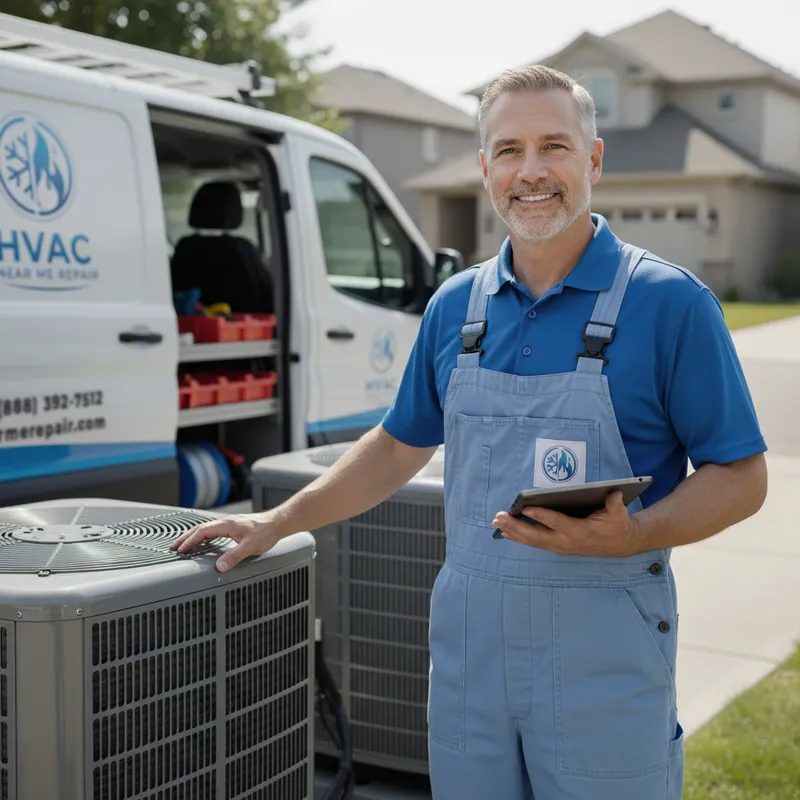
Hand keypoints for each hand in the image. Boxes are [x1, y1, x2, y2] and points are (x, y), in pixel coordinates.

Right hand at [169, 513, 281, 572]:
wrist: (278, 523)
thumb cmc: (266, 532)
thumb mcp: (250, 547)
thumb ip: (234, 557)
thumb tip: (219, 567)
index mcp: (226, 524)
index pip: (202, 531)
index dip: (190, 541)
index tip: (180, 550)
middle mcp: (226, 522)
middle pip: (200, 528)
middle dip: (186, 538)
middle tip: (174, 547)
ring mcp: (229, 524)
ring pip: (206, 529)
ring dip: (194, 537)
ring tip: (184, 546)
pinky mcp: (234, 527)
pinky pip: (214, 531)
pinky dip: (204, 537)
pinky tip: (203, 544)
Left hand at [492, 490, 637, 557]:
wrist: (619, 545)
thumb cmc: (616, 525)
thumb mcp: (619, 514)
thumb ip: (615, 504)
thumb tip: (614, 493)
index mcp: (579, 531)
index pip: (556, 522)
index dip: (540, 515)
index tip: (524, 508)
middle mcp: (566, 542)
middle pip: (536, 535)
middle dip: (516, 526)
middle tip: (499, 516)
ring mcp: (559, 546)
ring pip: (532, 541)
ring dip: (513, 532)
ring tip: (497, 522)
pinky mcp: (556, 547)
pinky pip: (534, 543)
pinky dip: (519, 537)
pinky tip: (505, 531)